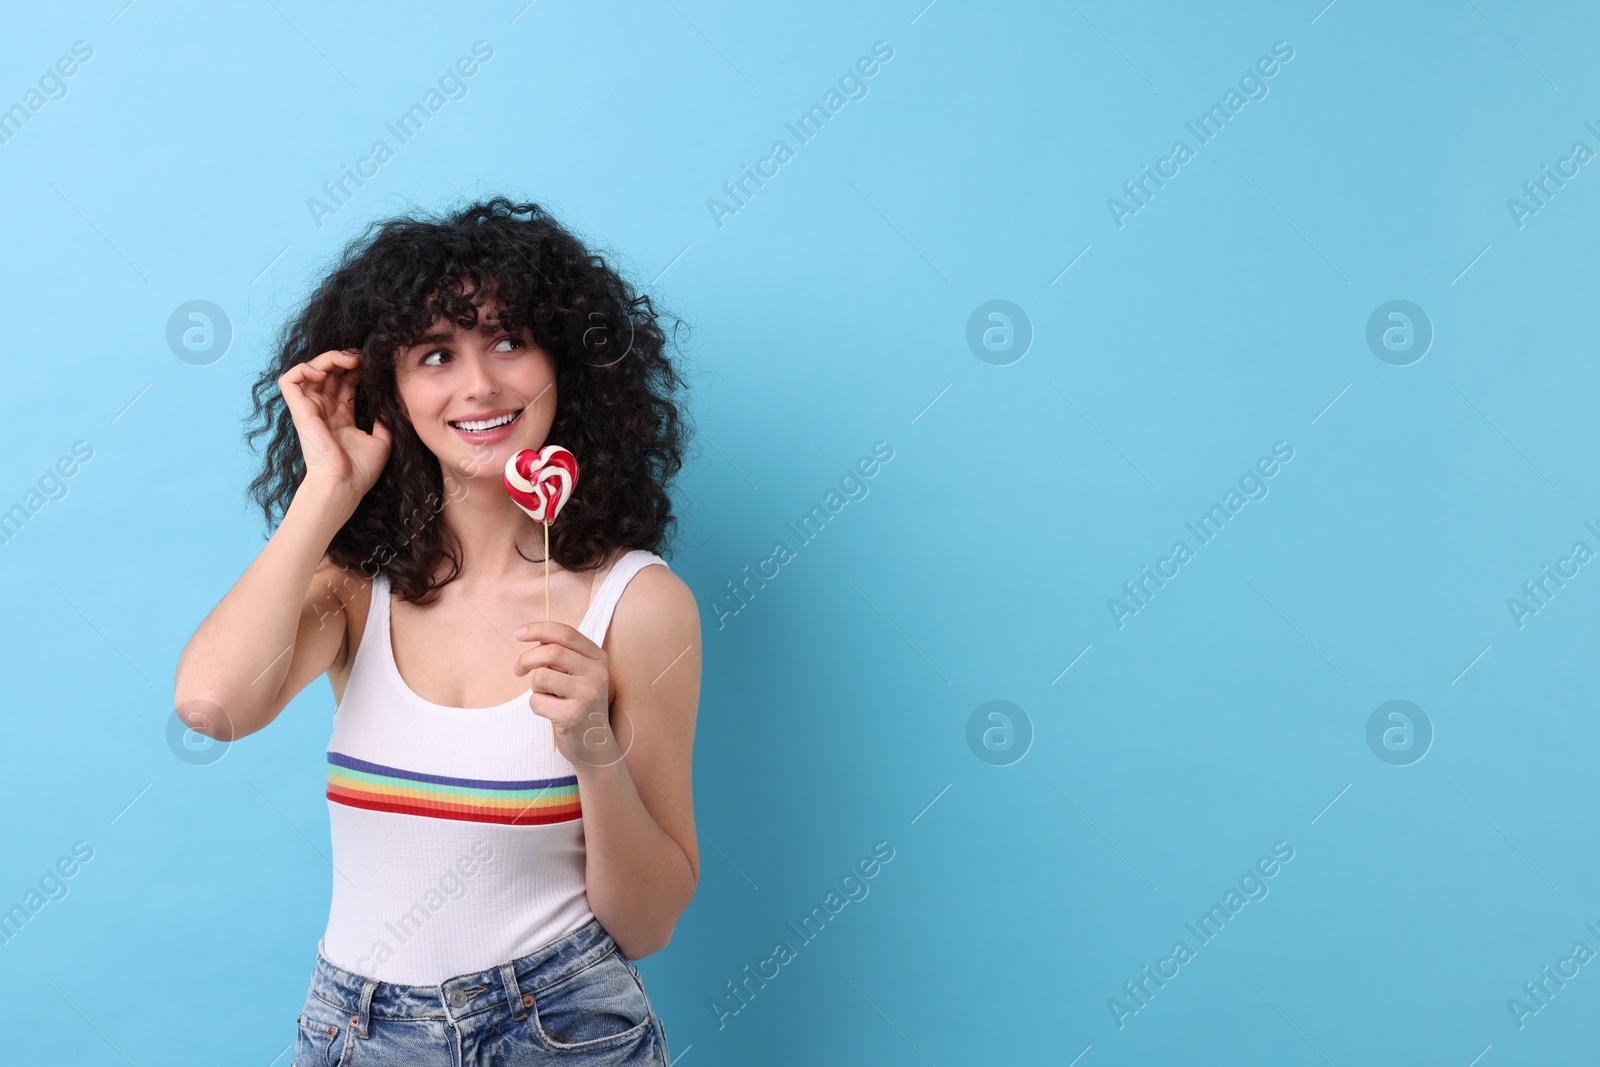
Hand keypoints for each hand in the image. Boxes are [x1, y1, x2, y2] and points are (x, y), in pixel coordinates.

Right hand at [278, 349, 392, 498]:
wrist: (344, 484)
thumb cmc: (361, 470)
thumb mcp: (381, 441)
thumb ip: (384, 422)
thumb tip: (389, 406)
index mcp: (341, 415)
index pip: (345, 381)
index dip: (357, 368)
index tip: (372, 364)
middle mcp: (324, 409)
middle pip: (329, 372)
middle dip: (345, 358)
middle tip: (362, 357)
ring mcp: (310, 408)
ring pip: (310, 370)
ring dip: (328, 358)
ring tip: (348, 360)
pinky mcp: (299, 410)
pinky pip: (289, 380)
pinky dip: (303, 369)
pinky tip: (323, 373)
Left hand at [513, 621, 628, 766]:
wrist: (595, 745)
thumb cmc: (579, 704)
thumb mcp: (578, 675)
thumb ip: (561, 655)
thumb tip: (534, 639)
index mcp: (598, 659)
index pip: (567, 634)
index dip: (539, 629)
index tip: (519, 633)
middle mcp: (597, 674)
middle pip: (551, 652)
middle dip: (526, 658)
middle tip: (517, 670)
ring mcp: (587, 695)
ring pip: (541, 676)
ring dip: (534, 687)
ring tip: (547, 696)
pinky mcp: (573, 715)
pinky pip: (537, 701)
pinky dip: (536, 706)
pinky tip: (551, 713)